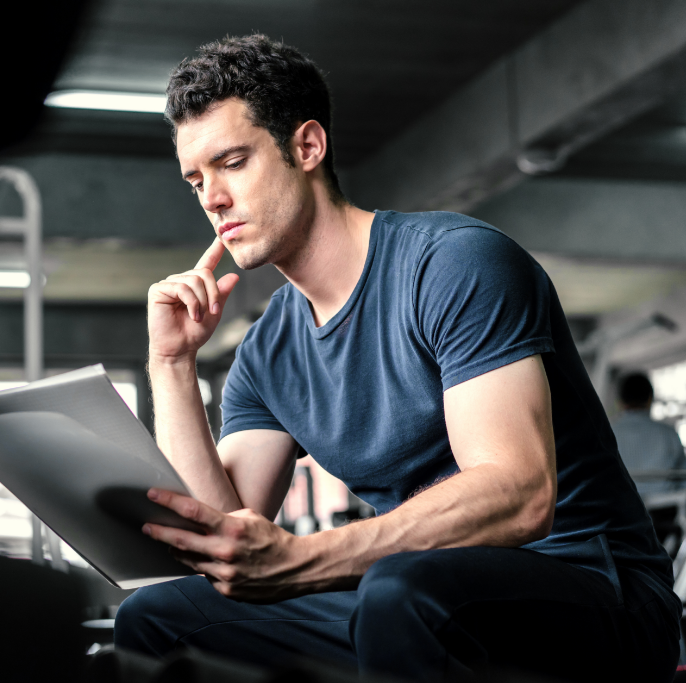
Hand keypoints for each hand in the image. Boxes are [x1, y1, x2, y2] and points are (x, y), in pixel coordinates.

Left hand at [143, 488, 307, 601]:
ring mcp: (225, 574)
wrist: (295, 568)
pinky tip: (205, 560)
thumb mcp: (250, 518)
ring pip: (190, 561)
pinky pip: (205, 576)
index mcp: (233, 528)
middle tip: (146, 526)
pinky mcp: (226, 590)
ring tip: (170, 542)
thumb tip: (201, 521)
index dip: (170, 502)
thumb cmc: (272, 538)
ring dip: (178, 550)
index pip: (194, 512)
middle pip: (182, 540)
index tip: (153, 495)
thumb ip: (224, 519)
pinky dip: (202, 566)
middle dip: (160, 532)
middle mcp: (225, 551)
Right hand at [148, 238, 238, 361]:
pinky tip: (192, 315)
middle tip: (214, 312)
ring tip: (200, 317)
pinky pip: (182, 288)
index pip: (206, 263)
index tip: (221, 238)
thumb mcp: (214, 312)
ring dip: (202, 301)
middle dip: (213, 293)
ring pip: (194, 280)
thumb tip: (234, 276)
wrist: (180, 349)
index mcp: (195, 286)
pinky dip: (192, 303)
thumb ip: (221, 294)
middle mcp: (182, 281)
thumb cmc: (195, 333)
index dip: (214, 251)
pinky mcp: (158, 290)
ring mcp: (169, 284)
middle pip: (204, 273)